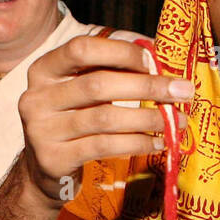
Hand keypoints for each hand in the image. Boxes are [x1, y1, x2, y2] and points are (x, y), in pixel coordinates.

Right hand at [17, 33, 194, 207]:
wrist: (44, 169)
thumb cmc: (74, 119)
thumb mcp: (82, 90)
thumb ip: (111, 70)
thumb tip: (161, 57)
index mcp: (44, 70)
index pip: (81, 49)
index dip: (120, 52)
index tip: (154, 61)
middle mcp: (36, 97)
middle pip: (97, 84)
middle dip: (146, 86)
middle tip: (182, 92)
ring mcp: (41, 130)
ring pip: (105, 118)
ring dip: (148, 118)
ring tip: (177, 121)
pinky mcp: (54, 159)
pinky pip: (104, 146)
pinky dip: (137, 143)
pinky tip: (157, 143)